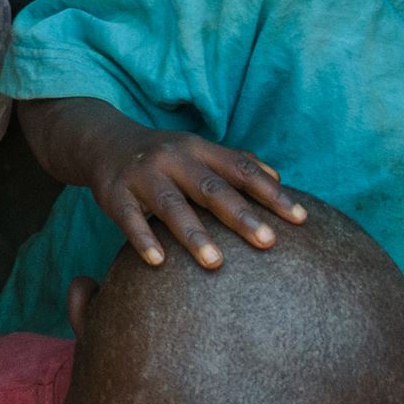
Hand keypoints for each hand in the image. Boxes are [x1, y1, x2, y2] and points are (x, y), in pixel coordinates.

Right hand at [88, 126, 303, 269]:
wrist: (102, 141)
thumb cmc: (164, 156)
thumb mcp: (197, 150)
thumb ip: (235, 162)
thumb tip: (279, 177)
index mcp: (198, 149)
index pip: (240, 169)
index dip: (271, 192)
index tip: (301, 218)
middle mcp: (172, 159)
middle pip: (210, 188)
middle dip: (240, 215)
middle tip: (268, 241)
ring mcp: (143, 175)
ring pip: (171, 205)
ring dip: (194, 233)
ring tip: (216, 262)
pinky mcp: (115, 193)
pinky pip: (128, 218)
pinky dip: (142, 238)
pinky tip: (158, 261)